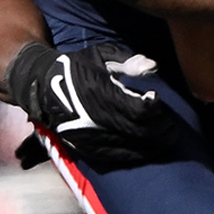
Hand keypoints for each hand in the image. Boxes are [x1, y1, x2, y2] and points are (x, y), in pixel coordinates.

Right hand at [4, 41, 182, 168]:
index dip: (155, 110)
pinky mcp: (84, 147)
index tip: (158, 101)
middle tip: (172, 127)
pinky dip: (133, 156)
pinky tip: (145, 151)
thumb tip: (153, 67)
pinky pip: (114, 157)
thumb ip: (128, 61)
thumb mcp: (100, 55)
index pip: (138, 109)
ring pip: (128, 147)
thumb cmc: (76, 66)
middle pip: (138, 131)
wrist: (42, 86)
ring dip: (151, 146)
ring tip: (165, 140)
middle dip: (160, 131)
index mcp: (98, 91)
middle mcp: (94, 116)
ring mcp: (88, 135)